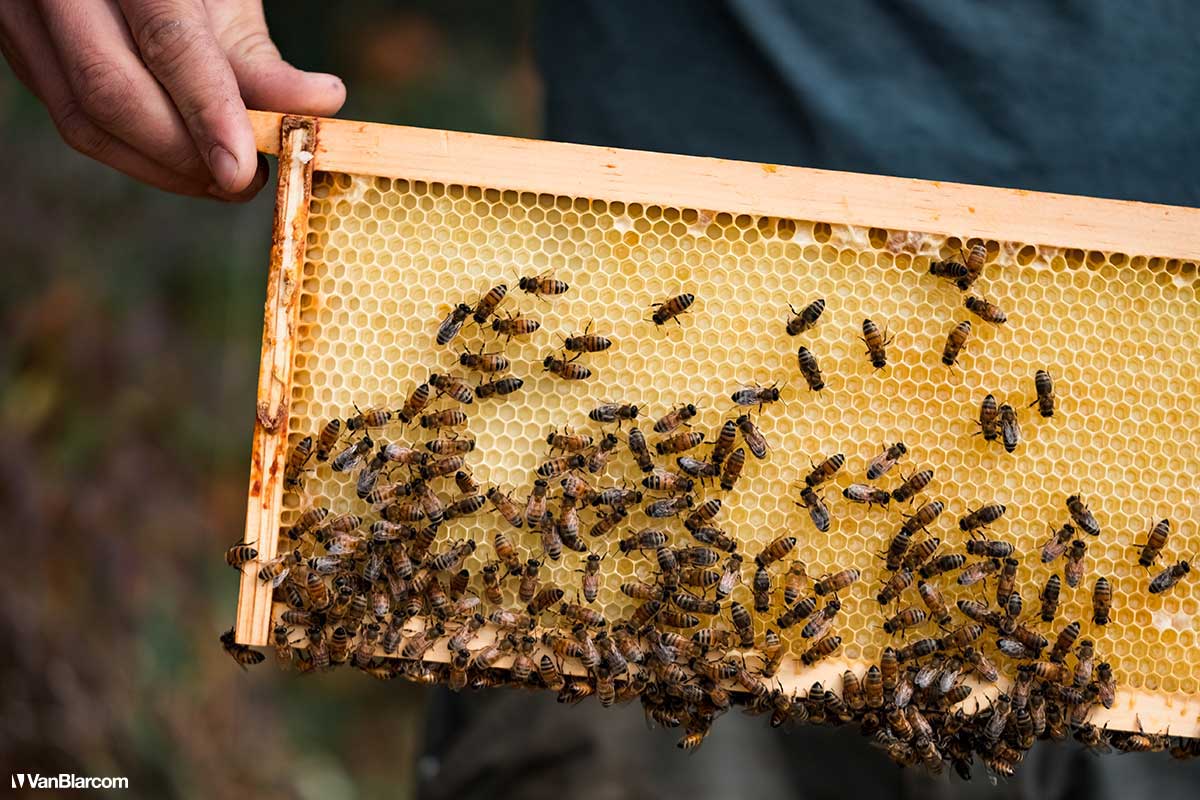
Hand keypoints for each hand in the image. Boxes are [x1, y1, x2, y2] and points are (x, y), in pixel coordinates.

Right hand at [0, 0, 345, 199]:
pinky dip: (133, 155)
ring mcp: (26, 19)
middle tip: (244, 183)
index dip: (208, 112)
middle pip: (111, 91)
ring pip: (84, 119)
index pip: (167, 41)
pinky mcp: (24, 53)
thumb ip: (259, 56)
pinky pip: (73, 120)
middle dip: (183, 155)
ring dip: (160, 167)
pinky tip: (183, 164)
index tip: (243, 169)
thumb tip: (319, 104)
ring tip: (222, 181)